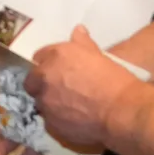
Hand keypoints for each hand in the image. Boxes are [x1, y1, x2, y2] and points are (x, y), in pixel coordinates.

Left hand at [30, 26, 144, 154]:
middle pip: (32, 81)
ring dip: (50, 103)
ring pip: (40, 102)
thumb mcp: (99, 55)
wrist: (121, 110)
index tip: (58, 70)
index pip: (39, 57)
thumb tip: (78, 30)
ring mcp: (46, 102)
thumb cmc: (113, 79)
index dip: (48, 63)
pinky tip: (73, 121)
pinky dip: (58, 120)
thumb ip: (82, 42)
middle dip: (41, 84)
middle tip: (59, 90)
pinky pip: (50, 121)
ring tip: (69, 107)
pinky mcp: (51, 124)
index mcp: (55, 56)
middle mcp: (45, 78)